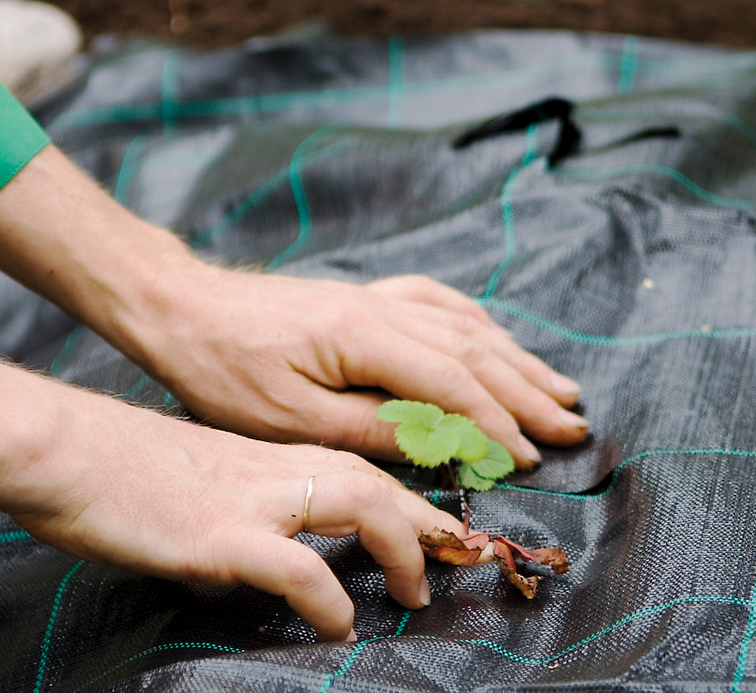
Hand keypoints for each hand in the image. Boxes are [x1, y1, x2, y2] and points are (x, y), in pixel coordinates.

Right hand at [11, 393, 461, 640]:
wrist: (62, 449)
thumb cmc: (115, 468)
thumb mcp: (195, 481)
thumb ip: (239, 507)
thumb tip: (260, 554)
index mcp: (266, 457)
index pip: (356, 466)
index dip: (408, 497)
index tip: (442, 530)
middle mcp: (271, 470)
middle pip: (374, 478)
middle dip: (427, 518)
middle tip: (461, 558)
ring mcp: (249, 499)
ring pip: (356, 500)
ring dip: (401, 546)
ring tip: (416, 593)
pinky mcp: (218, 534)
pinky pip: (294, 566)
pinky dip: (328, 595)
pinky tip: (336, 623)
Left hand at [130, 265, 588, 468]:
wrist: (181, 309)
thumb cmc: (223, 370)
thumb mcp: (290, 419)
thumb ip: (370, 429)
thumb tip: (440, 443)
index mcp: (365, 336)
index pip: (453, 381)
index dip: (497, 423)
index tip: (531, 457)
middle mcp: (381, 308)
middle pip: (474, 349)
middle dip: (528, 392)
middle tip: (574, 428)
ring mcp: (374, 297)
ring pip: (465, 325)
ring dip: (516, 359)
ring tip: (560, 388)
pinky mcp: (362, 297)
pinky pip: (438, 304)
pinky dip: (477, 325)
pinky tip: (494, 338)